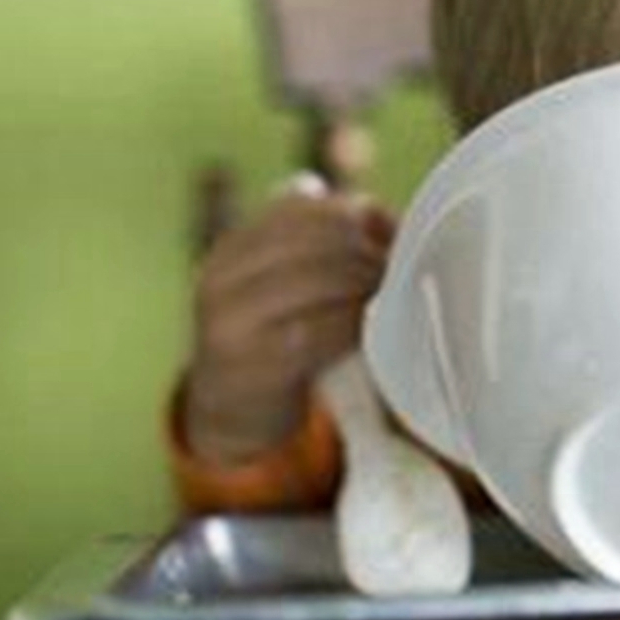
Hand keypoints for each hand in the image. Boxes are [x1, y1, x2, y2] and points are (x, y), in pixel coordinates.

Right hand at [182, 181, 395, 461]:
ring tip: (391, 287)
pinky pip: (316, 334)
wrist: (230, 409)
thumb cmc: (273, 333)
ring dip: (363, 282)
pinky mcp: (253, 366)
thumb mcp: (279, 281)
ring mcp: (230, 323)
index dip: (350, 212)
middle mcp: (220, 279)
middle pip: (309, 242)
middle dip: (363, 247)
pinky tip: (373, 324)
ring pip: (314, 283)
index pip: (296, 209)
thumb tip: (372, 210)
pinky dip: (353, 324)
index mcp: (230, 249)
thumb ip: (316, 242)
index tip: (388, 225)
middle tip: (399, 259)